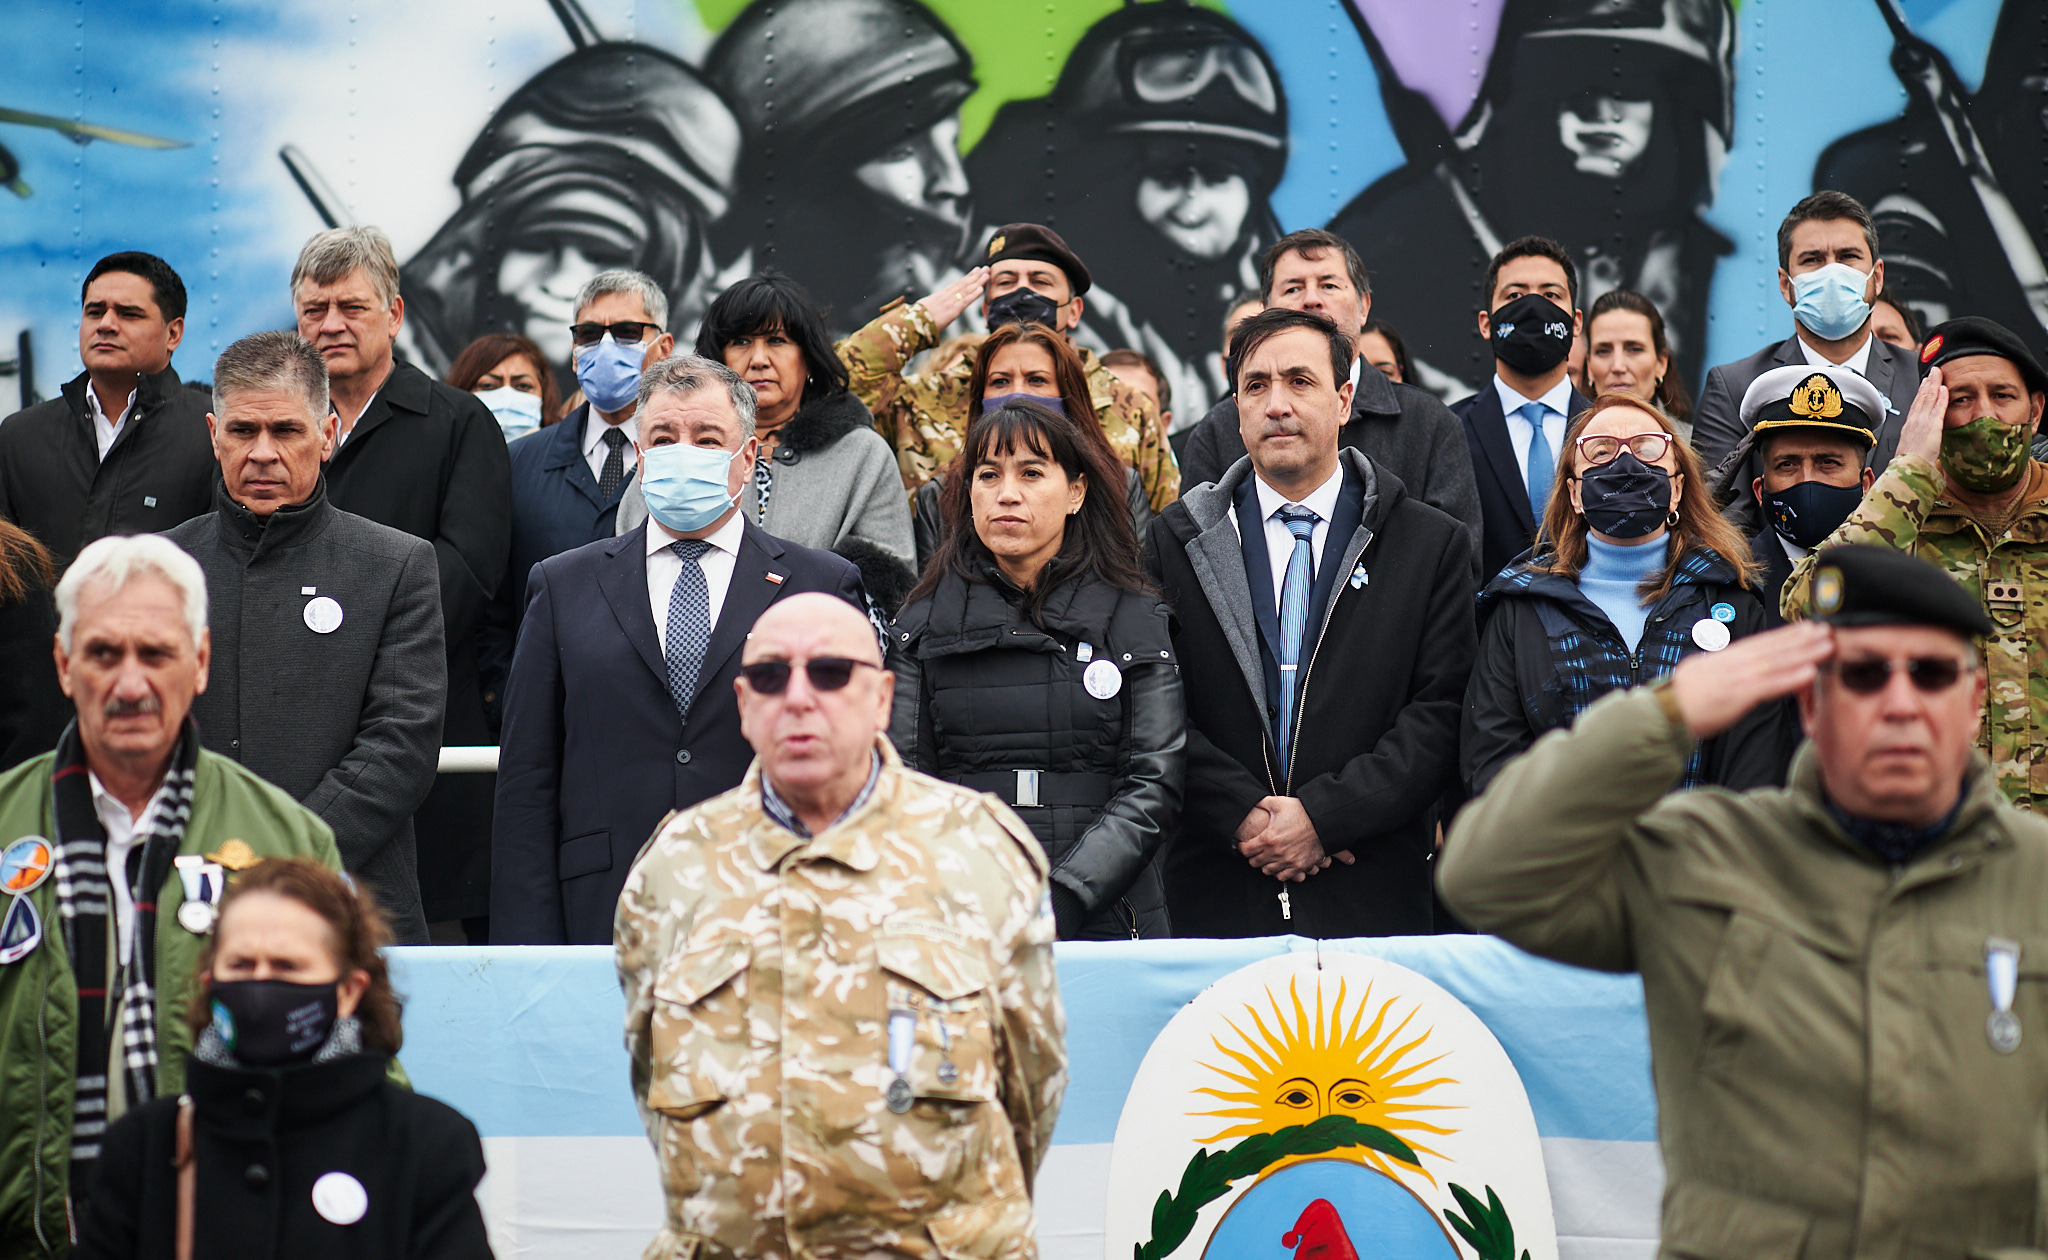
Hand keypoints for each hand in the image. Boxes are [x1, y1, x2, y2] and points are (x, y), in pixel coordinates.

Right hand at [915, 266, 988, 333]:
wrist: (911, 325)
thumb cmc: (914, 320)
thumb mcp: (923, 310)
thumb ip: (930, 309)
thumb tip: (929, 312)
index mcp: (939, 296)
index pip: (956, 285)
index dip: (967, 277)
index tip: (976, 271)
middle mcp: (945, 297)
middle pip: (963, 284)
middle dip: (975, 276)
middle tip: (986, 268)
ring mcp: (949, 303)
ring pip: (966, 290)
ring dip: (978, 282)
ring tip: (987, 274)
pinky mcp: (952, 311)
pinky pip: (964, 302)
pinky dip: (973, 295)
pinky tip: (981, 289)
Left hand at [1239, 797, 1324, 881]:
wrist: (1324, 821)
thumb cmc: (1302, 812)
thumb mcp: (1278, 803)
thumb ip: (1261, 803)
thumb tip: (1251, 803)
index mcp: (1268, 838)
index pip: (1245, 850)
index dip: (1242, 847)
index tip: (1245, 844)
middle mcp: (1276, 852)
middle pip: (1255, 862)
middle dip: (1253, 856)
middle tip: (1256, 850)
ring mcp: (1288, 861)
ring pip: (1267, 871)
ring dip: (1265, 864)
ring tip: (1268, 857)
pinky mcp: (1299, 866)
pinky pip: (1283, 876)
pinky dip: (1279, 871)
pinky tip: (1280, 863)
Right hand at [1667, 621, 1833, 738]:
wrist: (1662, 713)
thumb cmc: (1679, 700)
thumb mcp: (1700, 674)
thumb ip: (1721, 669)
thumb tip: (1733, 666)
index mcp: (1724, 658)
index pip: (1760, 642)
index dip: (1785, 634)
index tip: (1806, 626)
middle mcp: (1732, 663)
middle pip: (1773, 647)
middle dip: (1802, 638)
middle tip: (1828, 628)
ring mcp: (1736, 678)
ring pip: (1776, 663)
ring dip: (1804, 654)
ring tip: (1827, 646)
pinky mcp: (1737, 697)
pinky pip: (1769, 686)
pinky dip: (1790, 679)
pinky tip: (1809, 673)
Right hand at [1897, 365, 1947, 465]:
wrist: (1907, 469)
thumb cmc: (1908, 464)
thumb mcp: (1909, 450)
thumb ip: (1915, 443)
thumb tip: (1918, 444)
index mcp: (1909, 428)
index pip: (1916, 406)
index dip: (1921, 393)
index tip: (1925, 384)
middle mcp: (1914, 422)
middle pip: (1922, 398)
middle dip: (1928, 383)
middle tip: (1933, 372)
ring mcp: (1922, 422)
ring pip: (1928, 399)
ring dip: (1934, 385)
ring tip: (1938, 374)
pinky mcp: (1932, 426)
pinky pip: (1938, 408)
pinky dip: (1941, 398)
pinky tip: (1944, 389)